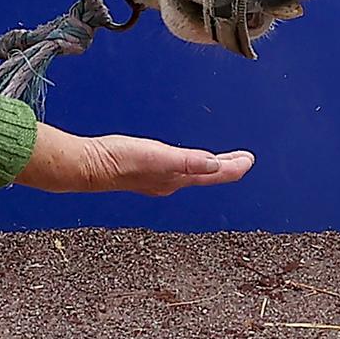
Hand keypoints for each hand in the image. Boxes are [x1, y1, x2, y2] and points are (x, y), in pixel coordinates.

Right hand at [15, 123, 253, 196]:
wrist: (89, 165)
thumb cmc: (120, 161)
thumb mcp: (157, 157)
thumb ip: (186, 160)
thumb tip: (213, 162)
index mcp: (177, 178)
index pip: (213, 173)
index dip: (233, 167)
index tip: (249, 161)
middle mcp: (171, 181)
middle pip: (206, 174)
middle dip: (226, 167)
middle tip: (243, 160)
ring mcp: (159, 178)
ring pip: (193, 172)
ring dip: (210, 167)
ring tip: (222, 161)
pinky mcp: (146, 170)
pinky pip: (178, 168)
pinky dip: (190, 163)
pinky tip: (184, 161)